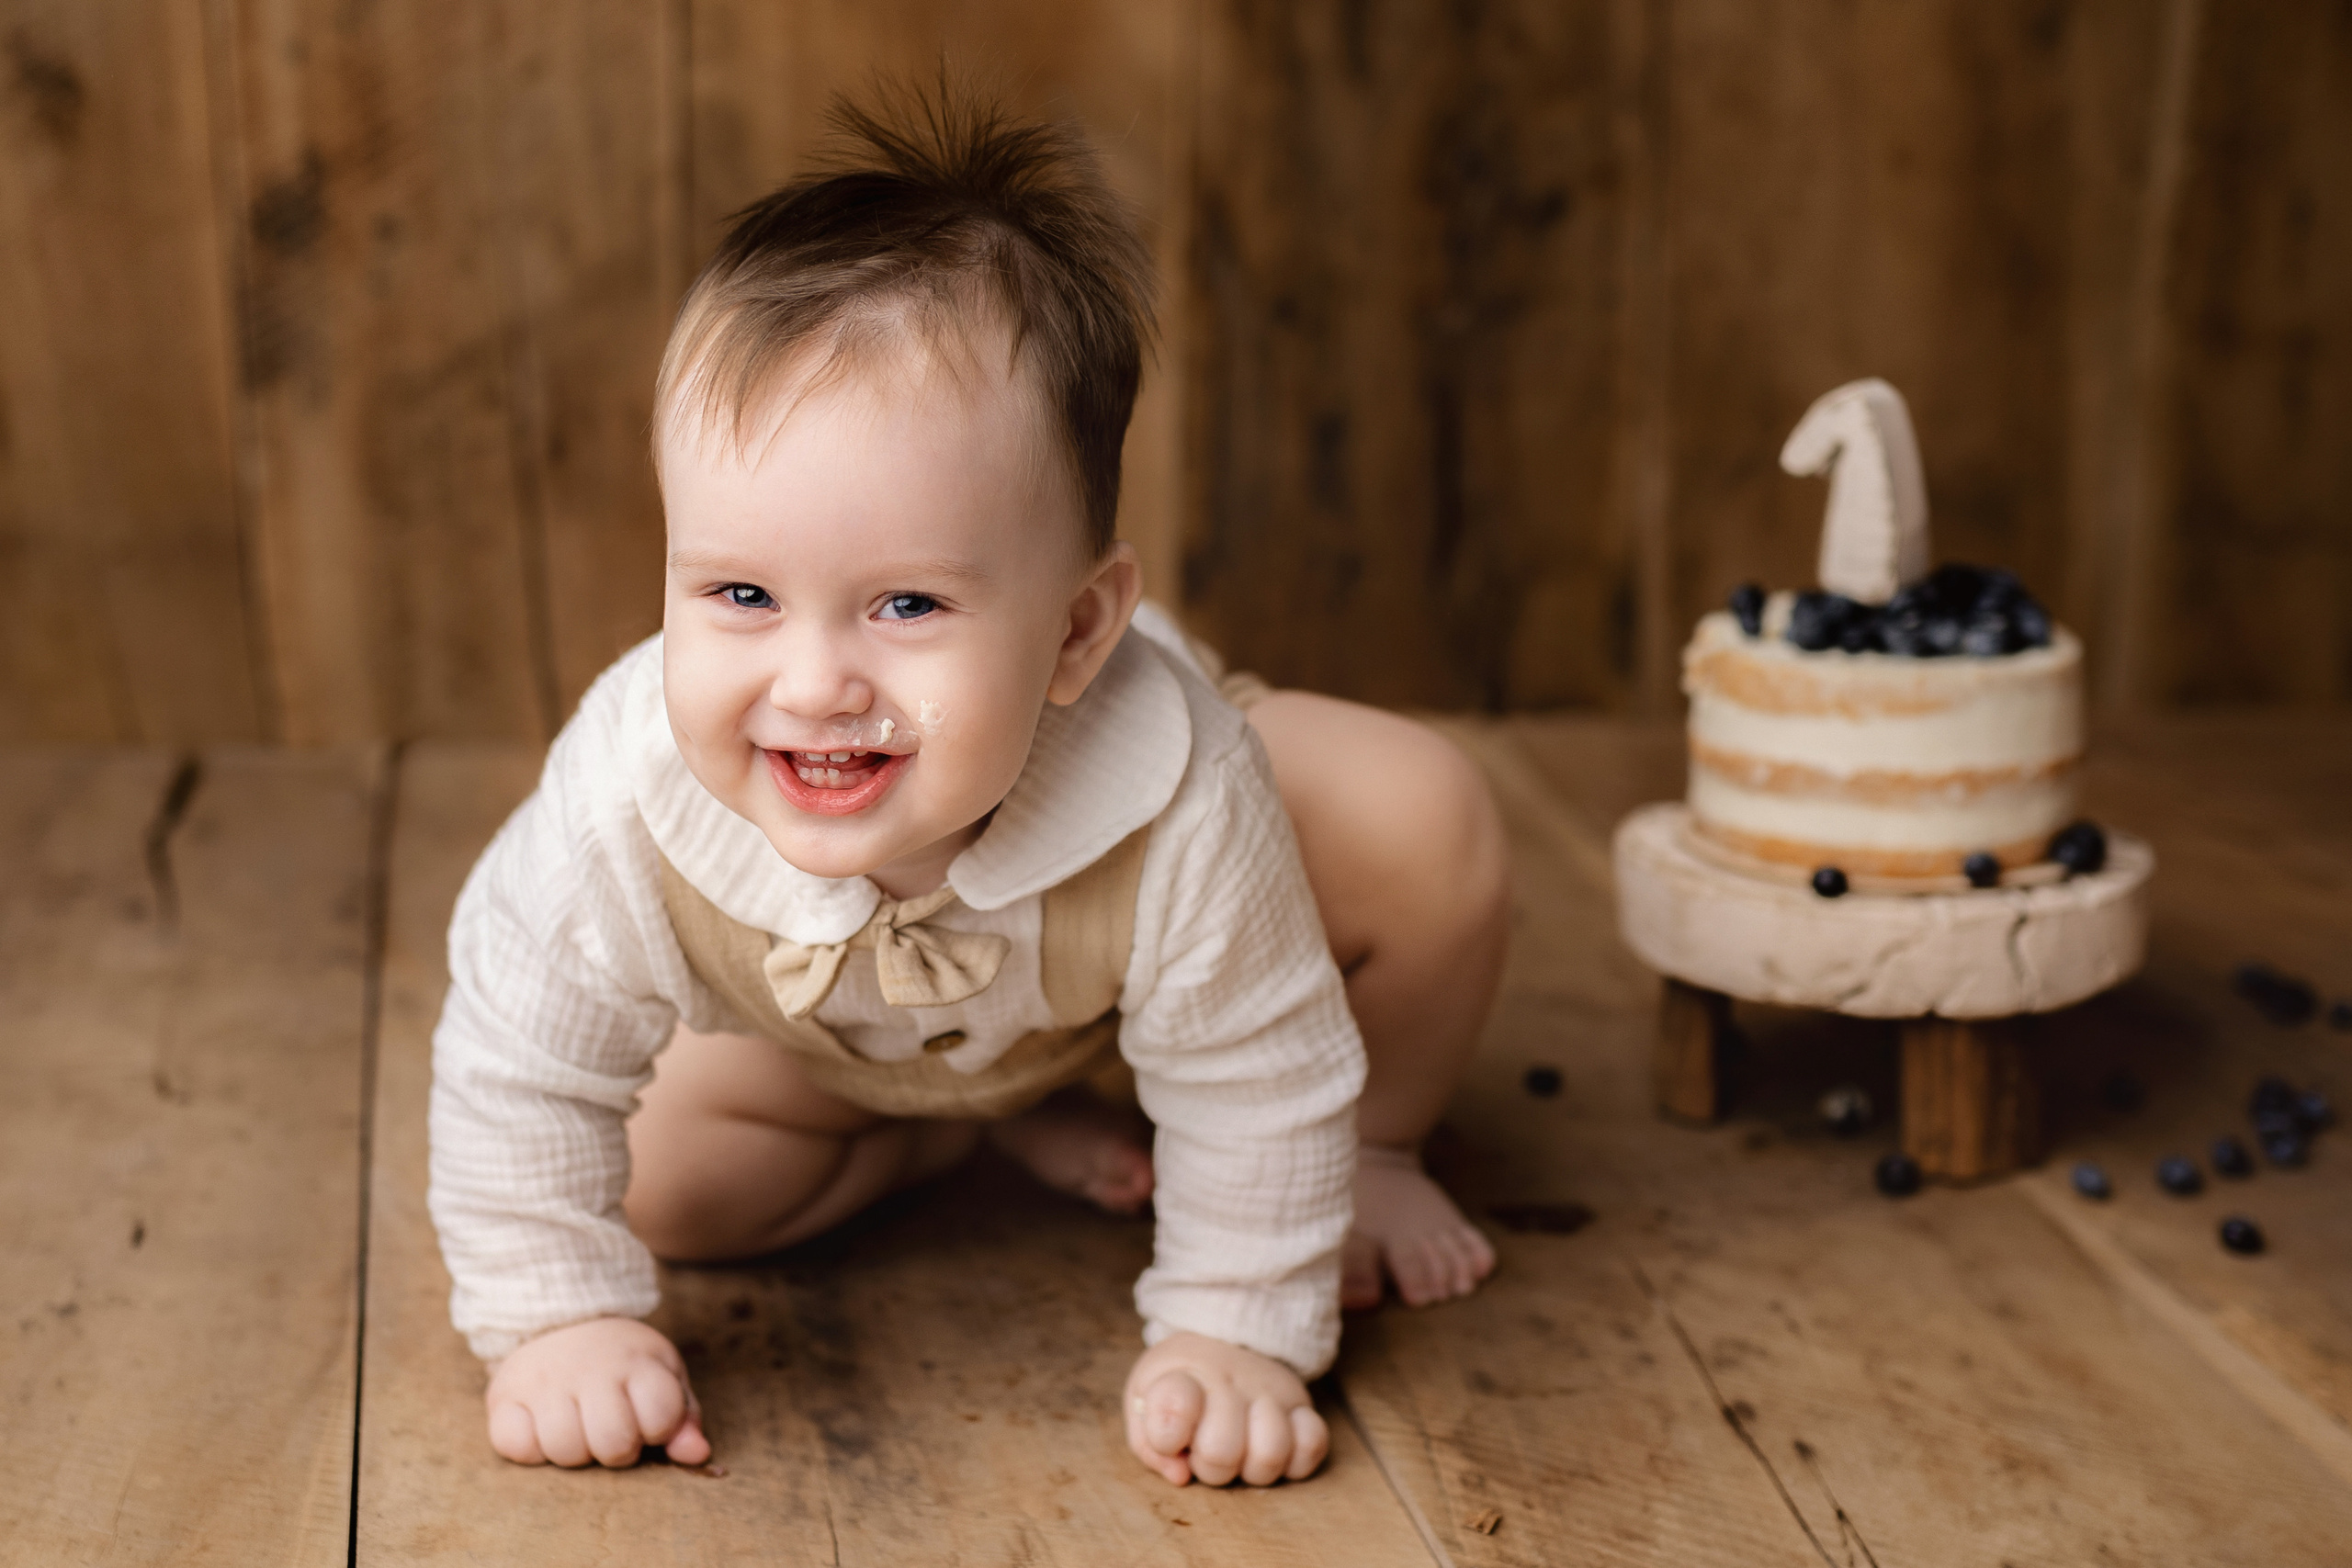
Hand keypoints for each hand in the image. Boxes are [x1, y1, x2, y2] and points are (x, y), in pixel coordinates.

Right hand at [484, 1317, 709, 1467]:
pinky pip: (517, 1448)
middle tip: (610, 1428)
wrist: (560, 1318)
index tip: (647, 1417)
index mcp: (637, 1361)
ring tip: (577, 1426)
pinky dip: (530, 1449)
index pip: (661, 1418)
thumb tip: (696, 1455)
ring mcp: (544, 1380)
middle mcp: (590, 1367)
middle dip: (617, 1449)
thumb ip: (683, 1418)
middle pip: (613, 1444)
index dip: (658, 1430)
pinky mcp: (503, 1395)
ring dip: (574, 1452)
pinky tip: (541, 1427)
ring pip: (565, 1451)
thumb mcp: (661, 1376)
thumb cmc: (620, 1363)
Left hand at [1123, 1332, 1327, 1485]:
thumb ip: (1151, 1446)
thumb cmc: (1182, 1384)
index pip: (1174, 1406)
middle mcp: (1230, 1380)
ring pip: (1270, 1455)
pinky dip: (1295, 1461)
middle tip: (1206, 1450)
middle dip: (1210, 1467)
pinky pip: (1313, 1445)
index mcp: (1183, 1374)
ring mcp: (1270, 1391)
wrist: (1225, 1339)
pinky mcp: (1302, 1403)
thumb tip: (1181, 1476)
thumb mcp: (1145, 1401)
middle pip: (1221, 1452)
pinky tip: (1273, 1449)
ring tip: (1241, 1452)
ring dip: (1252, 1469)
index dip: (1166, 1436)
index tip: (1169, 1436)